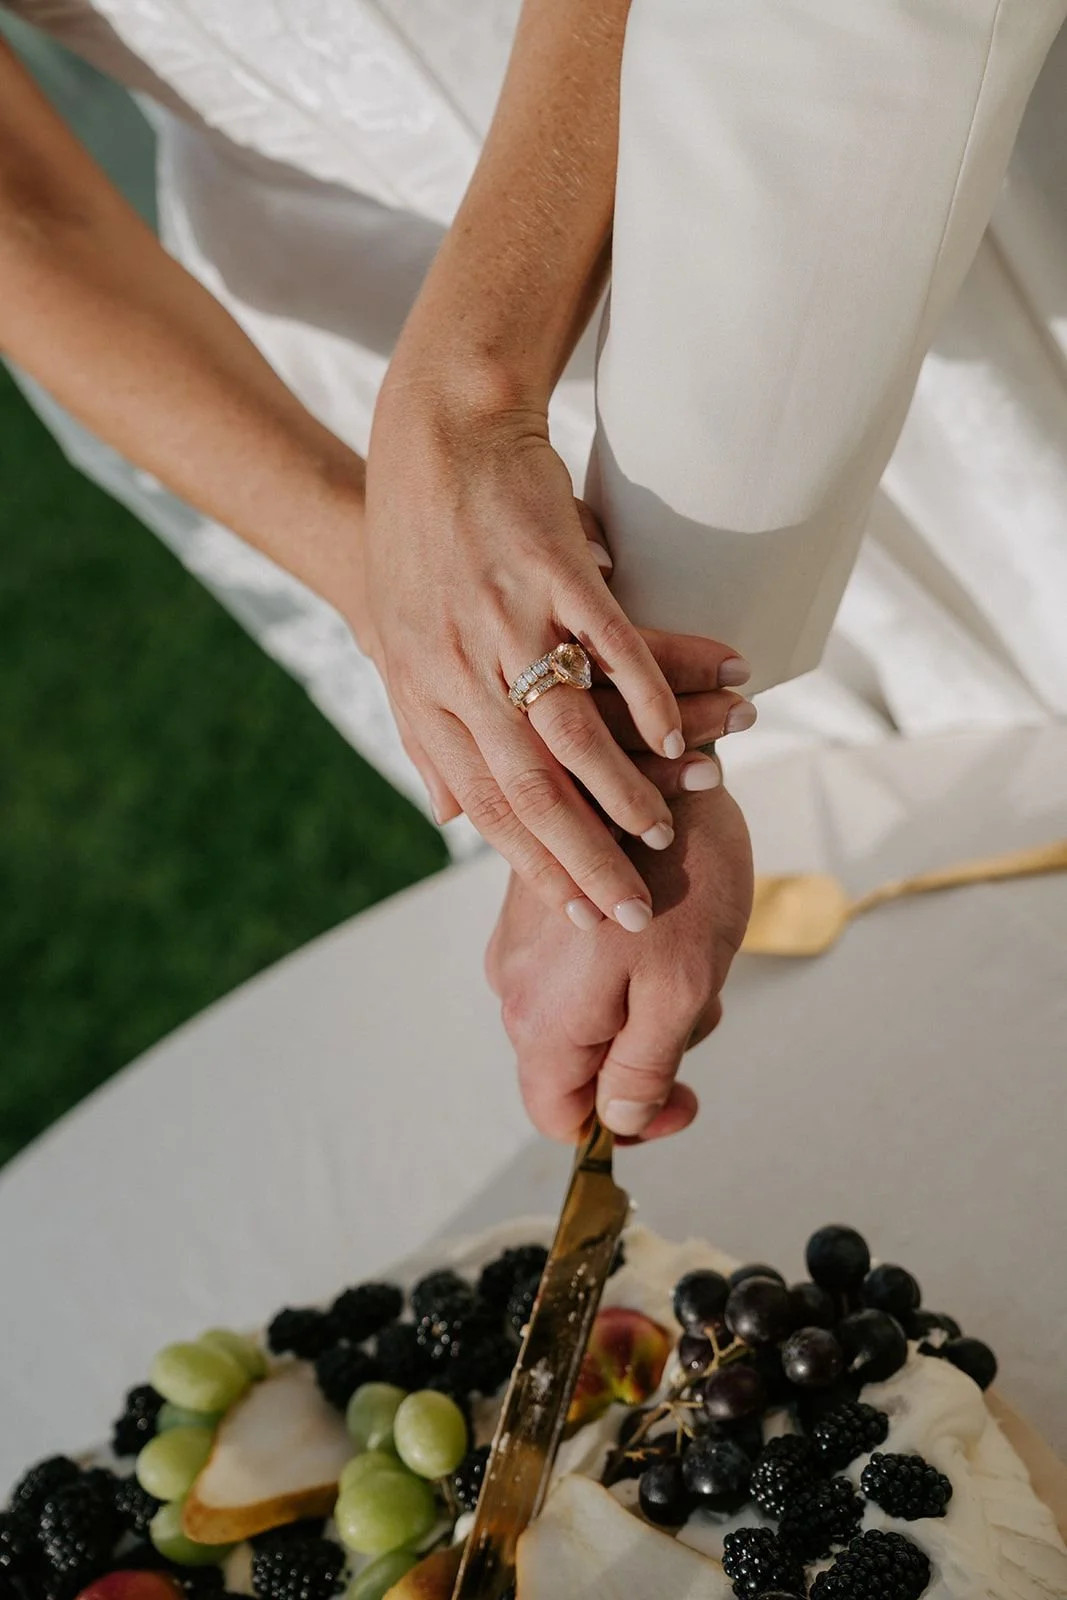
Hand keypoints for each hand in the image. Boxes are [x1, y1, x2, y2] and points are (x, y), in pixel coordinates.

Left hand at [364, 389, 750, 930]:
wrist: (436, 437)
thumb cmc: (418, 549)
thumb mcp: (400, 648)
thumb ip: (427, 734)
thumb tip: (448, 817)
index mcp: (424, 692)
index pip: (485, 802)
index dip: (533, 863)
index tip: (578, 913)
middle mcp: (459, 667)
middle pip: (527, 786)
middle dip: (583, 857)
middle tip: (631, 911)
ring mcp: (507, 617)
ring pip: (570, 728)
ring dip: (622, 789)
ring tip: (665, 832)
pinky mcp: (553, 567)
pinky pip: (609, 646)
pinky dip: (647, 695)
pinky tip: (676, 734)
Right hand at [484, 776, 753, 1142]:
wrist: (663, 761)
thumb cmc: (683, 875)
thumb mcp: (683, 988)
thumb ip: (646, 1066)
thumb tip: (620, 1119)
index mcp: (543, 1018)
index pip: (558, 1114)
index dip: (624, 1125)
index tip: (683, 1098)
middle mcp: (514, 982)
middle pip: (576, 1064)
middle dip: (646, 1051)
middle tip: (705, 1002)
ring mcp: (520, 940)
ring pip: (583, 1014)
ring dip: (644, 1004)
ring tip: (695, 949)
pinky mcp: (535, 903)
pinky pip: (578, 964)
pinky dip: (628, 962)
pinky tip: (670, 921)